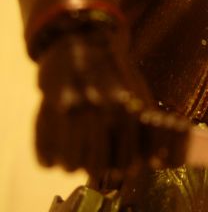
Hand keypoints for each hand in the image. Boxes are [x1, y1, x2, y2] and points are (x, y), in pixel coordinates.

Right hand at [35, 27, 187, 176]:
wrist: (82, 42)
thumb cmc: (115, 75)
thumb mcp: (139, 96)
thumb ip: (148, 128)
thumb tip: (157, 162)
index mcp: (127, 110)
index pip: (126, 161)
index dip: (124, 169)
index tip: (121, 168)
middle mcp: (101, 111)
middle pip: (96, 167)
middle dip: (96, 168)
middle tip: (96, 160)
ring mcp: (72, 110)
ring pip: (69, 165)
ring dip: (71, 163)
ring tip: (75, 153)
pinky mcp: (48, 109)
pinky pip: (45, 155)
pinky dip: (48, 157)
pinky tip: (56, 149)